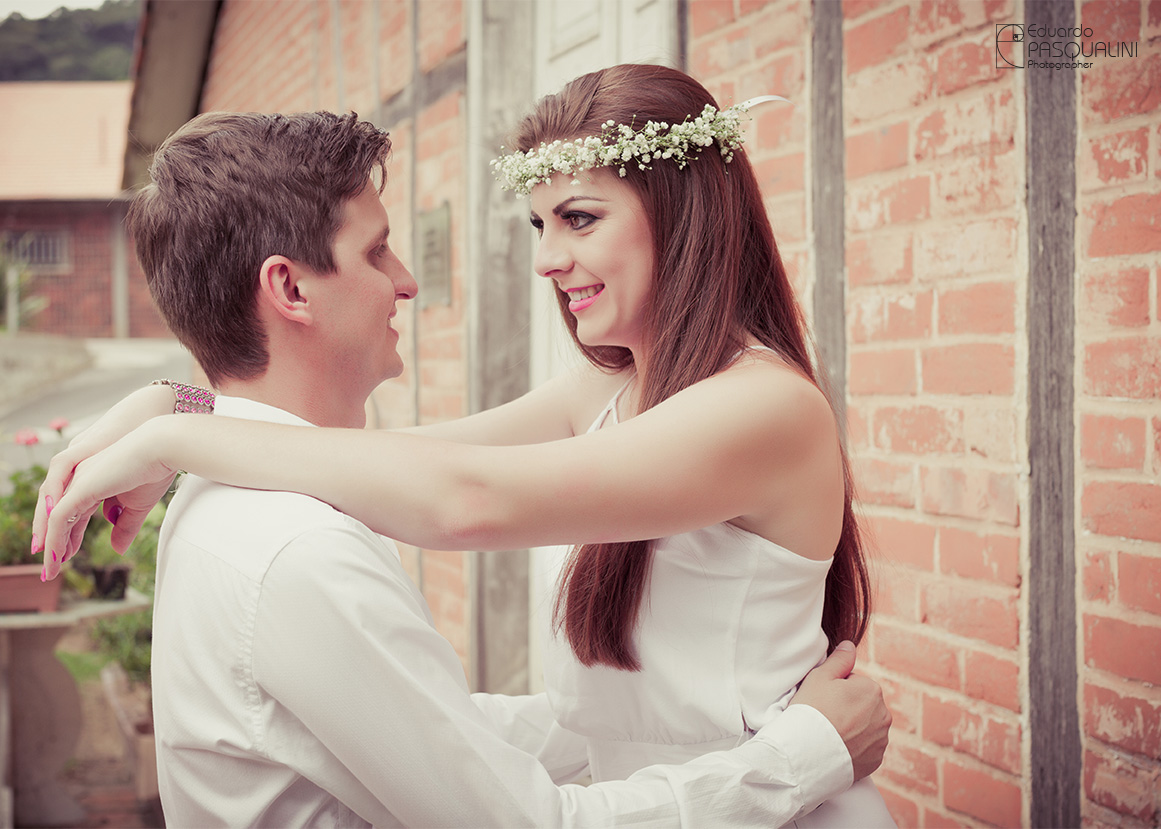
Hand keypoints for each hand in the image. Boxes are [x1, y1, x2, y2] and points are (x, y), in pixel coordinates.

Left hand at [35, 419, 179, 579]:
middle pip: (59, 517)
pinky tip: (56, 557)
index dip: (70, 536)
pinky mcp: (80, 488)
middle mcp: (80, 480)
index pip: (74, 513)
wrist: (162, 448)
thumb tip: (117, 549)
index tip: (67, 556)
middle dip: (55, 544)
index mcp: (93, 481)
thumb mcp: (138, 506)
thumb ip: (125, 526)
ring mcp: (77, 482)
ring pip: (54, 520)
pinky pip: (59, 519)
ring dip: (51, 547)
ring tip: (50, 570)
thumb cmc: (155, 470)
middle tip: (52, 568)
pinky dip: (55, 539)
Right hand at [790, 641, 890, 780]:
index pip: (854, 683)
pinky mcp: (876, 759)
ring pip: (865, 727)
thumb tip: (850, 645)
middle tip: (826, 717)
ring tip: (830, 734)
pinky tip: (837, 748)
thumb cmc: (811, 711)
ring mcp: (881, 739)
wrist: (807, 754)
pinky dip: (854, 747)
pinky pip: (865, 748)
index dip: (835, 691)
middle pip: (862, 705)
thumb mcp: (819, 677)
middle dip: (848, 708)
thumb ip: (839, 659)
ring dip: (853, 728)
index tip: (823, 701)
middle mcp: (883, 714)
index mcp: (872, 690)